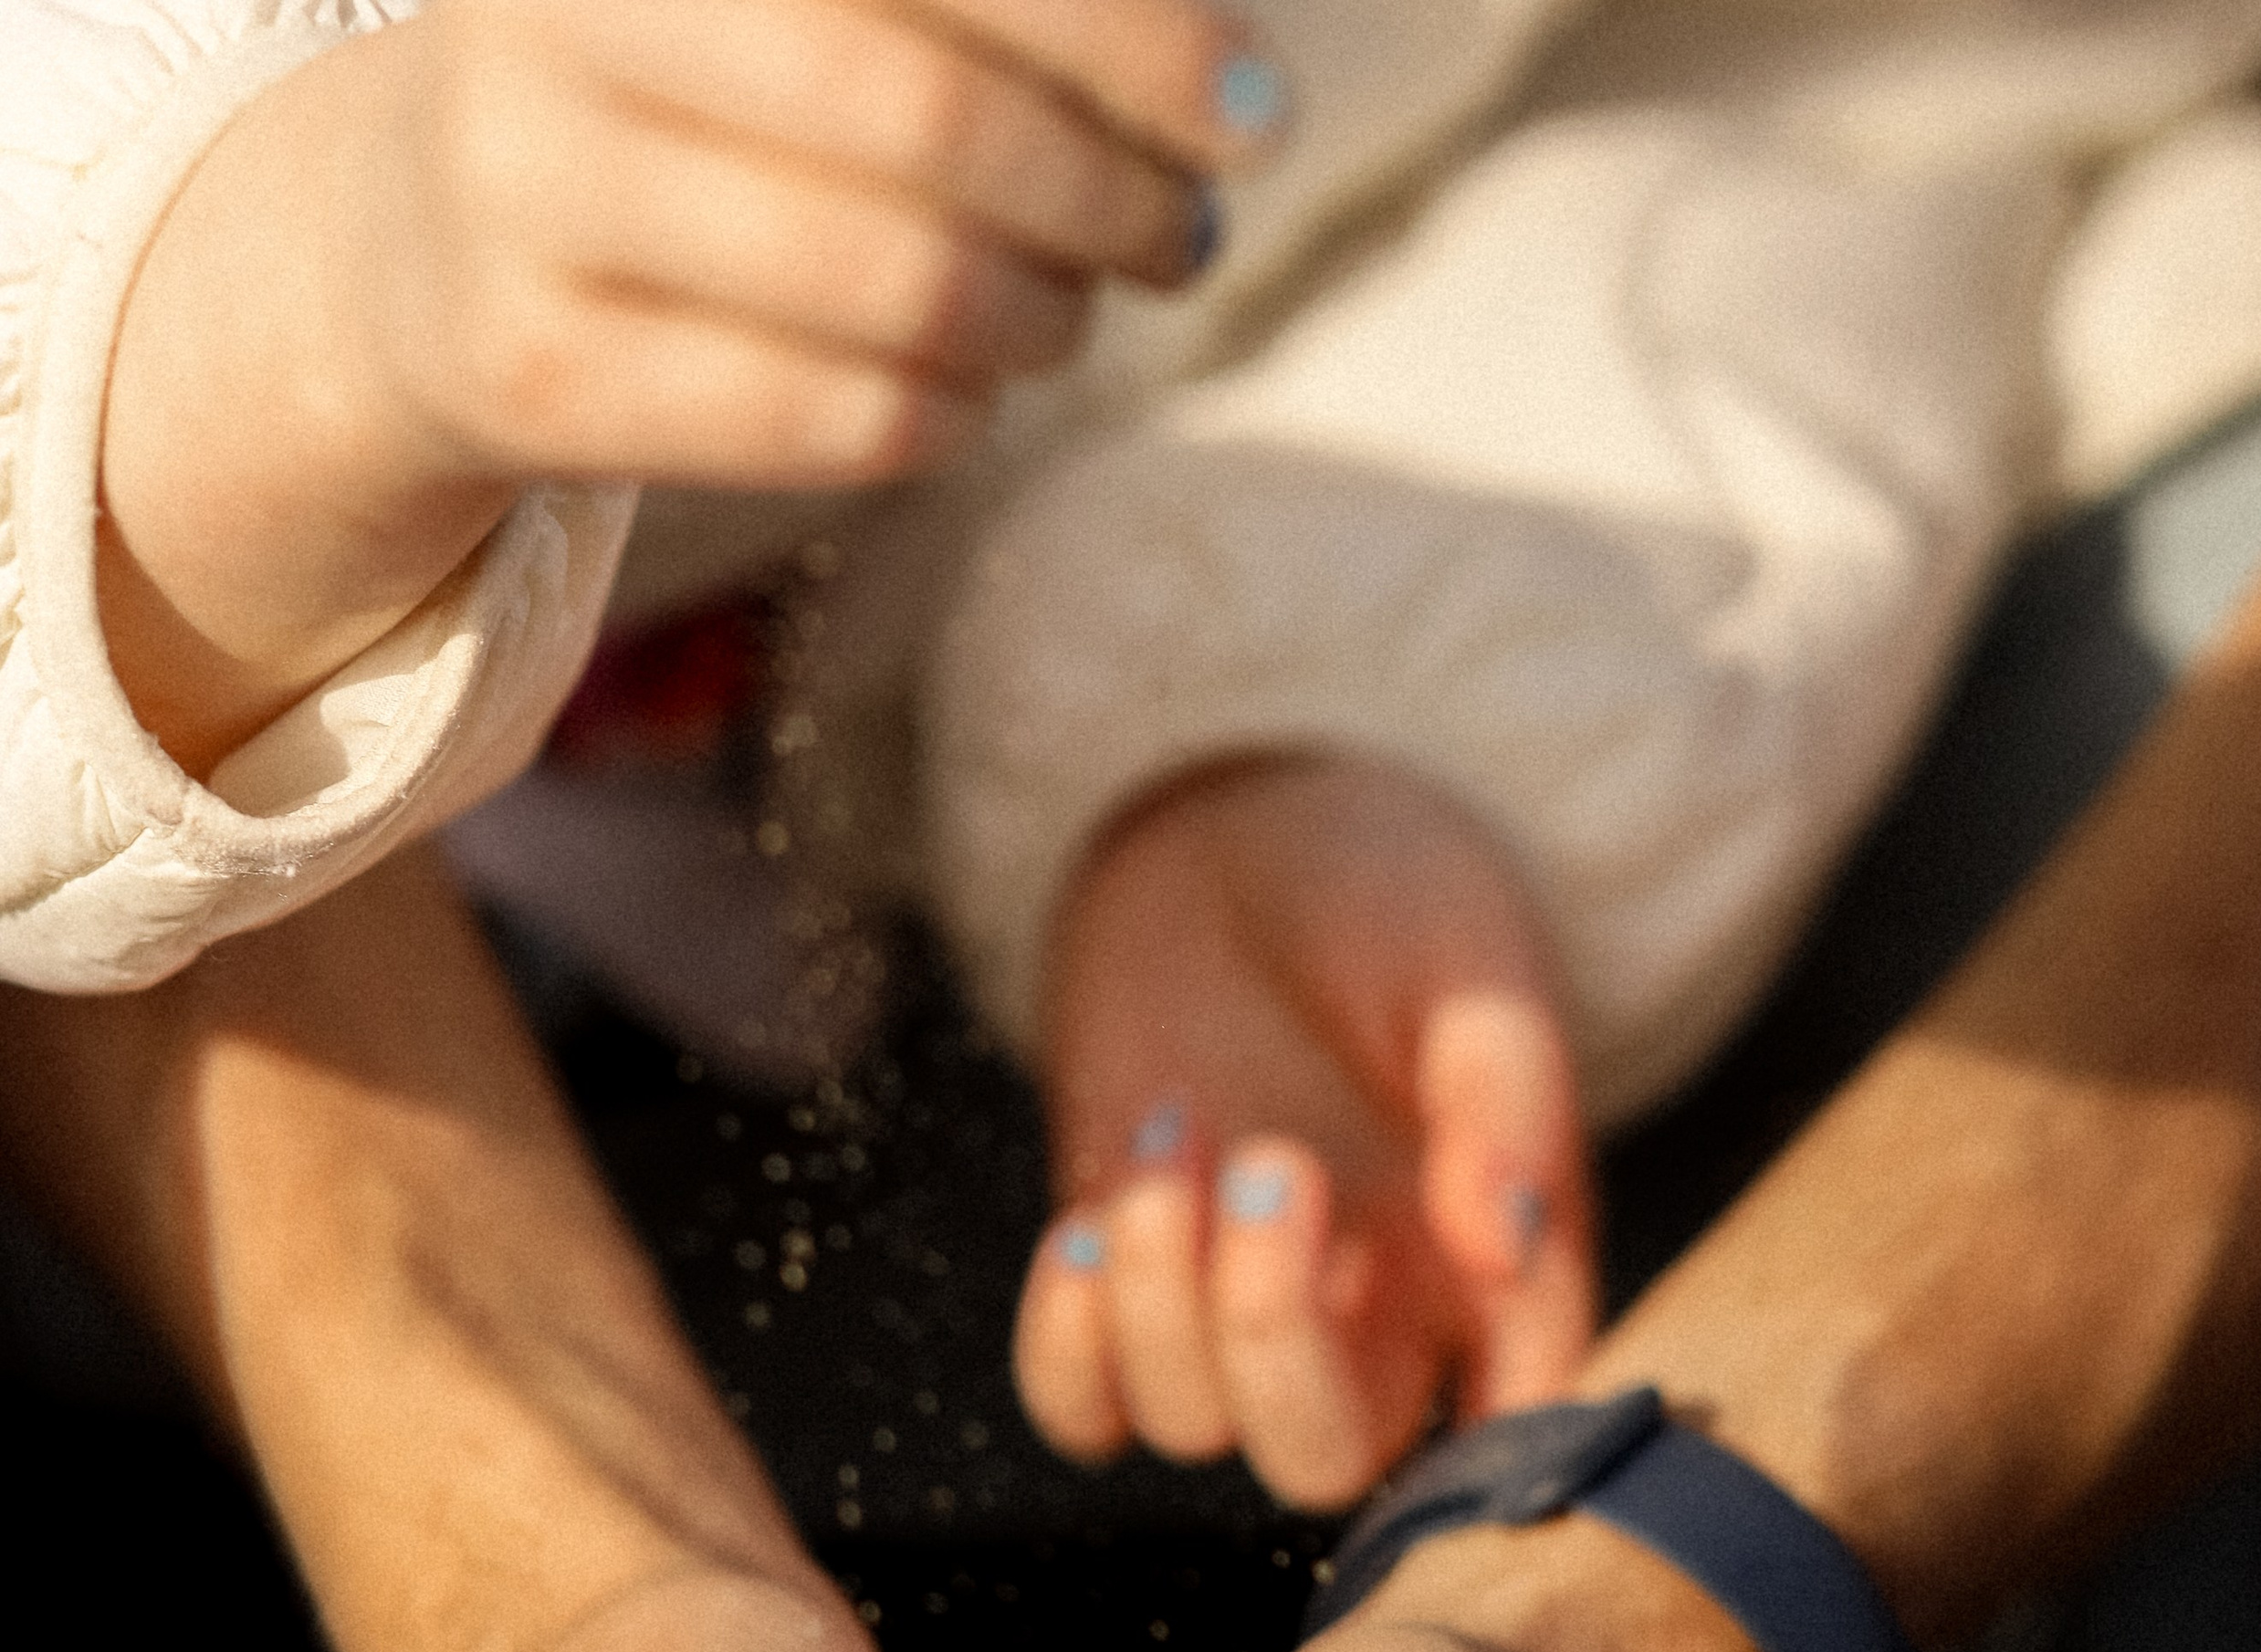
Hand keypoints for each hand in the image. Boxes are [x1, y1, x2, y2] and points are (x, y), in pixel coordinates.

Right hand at [100, 0, 1289, 762]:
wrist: (424, 231)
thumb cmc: (697, 85)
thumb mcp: (813, 1)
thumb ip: (983, 15)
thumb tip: (1228, 91)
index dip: (1128, 35)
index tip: (1254, 115)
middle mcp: (565, 12)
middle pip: (930, 123)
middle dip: (1103, 196)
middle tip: (1181, 235)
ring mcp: (528, 194)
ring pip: (895, 291)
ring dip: (1039, 321)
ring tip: (1071, 313)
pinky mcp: (535, 372)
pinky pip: (833, 420)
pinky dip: (948, 415)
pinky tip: (964, 388)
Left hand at [1014, 755, 1598, 1508]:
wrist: (1236, 838)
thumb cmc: (1383, 893)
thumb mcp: (1467, 964)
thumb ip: (1501, 1098)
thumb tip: (1507, 1245)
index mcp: (1493, 1271)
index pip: (1517, 1416)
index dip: (1487, 1428)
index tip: (1445, 1304)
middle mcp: (1373, 1323)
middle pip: (1320, 1459)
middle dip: (1271, 1342)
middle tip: (1271, 1161)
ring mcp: (1240, 1316)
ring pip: (1190, 1424)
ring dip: (1160, 1291)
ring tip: (1176, 1122)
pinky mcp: (1130, 1293)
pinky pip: (1083, 1412)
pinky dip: (1066, 1348)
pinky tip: (1084, 1232)